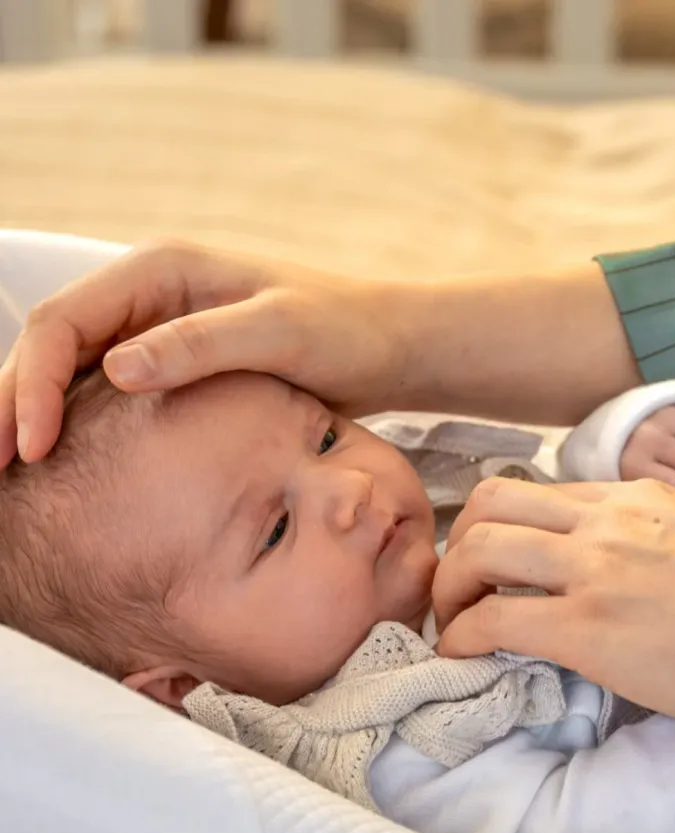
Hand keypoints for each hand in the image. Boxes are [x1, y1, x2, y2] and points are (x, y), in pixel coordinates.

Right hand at [0, 239, 401, 465]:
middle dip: (16, 404)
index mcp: (161, 269)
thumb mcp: (281, 334)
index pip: (64, 322)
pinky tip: (65, 469)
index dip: (34, 384)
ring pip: (72, 370)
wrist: (393, 347)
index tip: (30, 448)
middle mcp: (148, 292)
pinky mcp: (178, 364)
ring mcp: (160, 328)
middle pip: (53, 345)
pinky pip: (106, 391)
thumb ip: (202, 345)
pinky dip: (78, 424)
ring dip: (38, 417)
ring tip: (13, 478)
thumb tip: (116, 368)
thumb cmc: (346, 331)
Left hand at [432, 476, 674, 735]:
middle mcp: (608, 520)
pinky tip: (463, 656)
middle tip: (463, 587)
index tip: (501, 563)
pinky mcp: (586, 629)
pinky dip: (461, 637)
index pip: (544, 491)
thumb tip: (640, 567)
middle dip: (461, 544)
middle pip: (492, 502)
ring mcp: (594, 570)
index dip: (508, 526)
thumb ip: (665, 539)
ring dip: (450, 587)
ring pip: (478, 550)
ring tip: (454, 623)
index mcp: (642, 495)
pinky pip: (491, 620)